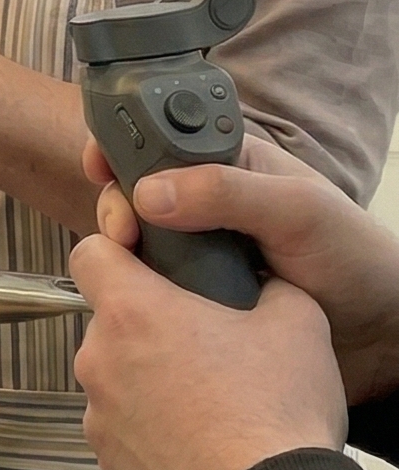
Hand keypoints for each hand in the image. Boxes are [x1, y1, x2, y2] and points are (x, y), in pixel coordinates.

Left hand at [70, 232, 347, 469]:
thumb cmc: (277, 413)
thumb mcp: (298, 323)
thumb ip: (267, 287)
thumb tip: (262, 286)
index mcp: (133, 313)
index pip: (90, 254)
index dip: (118, 251)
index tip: (149, 265)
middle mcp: (99, 363)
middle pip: (111, 325)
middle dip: (151, 329)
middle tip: (209, 348)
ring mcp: (99, 423)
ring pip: (120, 384)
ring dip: (153, 386)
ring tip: (214, 408)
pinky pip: (129, 438)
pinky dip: (156, 438)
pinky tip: (205, 450)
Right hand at [81, 135, 398, 408]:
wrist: (380, 333)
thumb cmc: (352, 256)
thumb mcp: (297, 209)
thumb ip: (228, 192)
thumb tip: (149, 192)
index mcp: (228, 163)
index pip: (161, 137)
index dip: (123, 142)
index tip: (99, 162)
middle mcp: (205, 204)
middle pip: (136, 191)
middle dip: (118, 205)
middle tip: (122, 232)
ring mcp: (198, 253)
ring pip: (138, 243)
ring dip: (125, 253)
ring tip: (132, 271)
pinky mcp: (197, 300)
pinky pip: (153, 290)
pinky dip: (140, 293)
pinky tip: (139, 303)